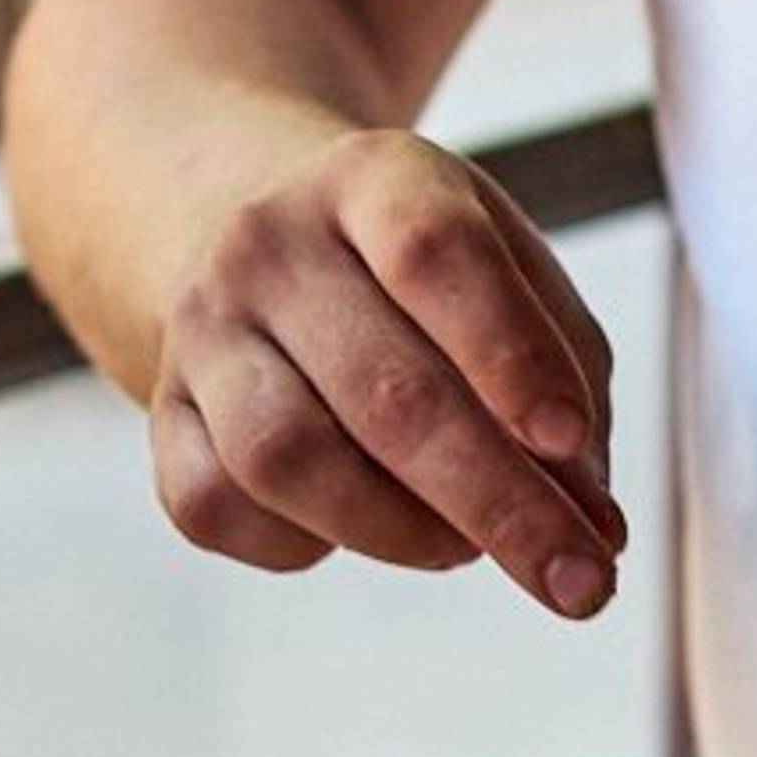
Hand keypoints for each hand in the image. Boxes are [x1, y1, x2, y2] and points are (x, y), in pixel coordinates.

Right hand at [150, 127, 625, 620]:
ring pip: (286, 458)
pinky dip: (306, 545)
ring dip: (404, 532)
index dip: (508, 355)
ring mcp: (203, 327)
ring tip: (470, 547)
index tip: (569, 441)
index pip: (435, 254)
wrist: (261, 238)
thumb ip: (570, 382)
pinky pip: (218, 506)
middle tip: (580, 579)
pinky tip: (365, 527)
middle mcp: (270, 242)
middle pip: (381, 388)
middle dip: (495, 500)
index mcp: (373, 177)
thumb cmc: (422, 273)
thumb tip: (594, 524)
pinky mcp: (162, 411)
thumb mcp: (511, 272)